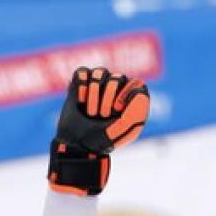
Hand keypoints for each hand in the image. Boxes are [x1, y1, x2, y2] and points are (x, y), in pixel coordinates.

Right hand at [48, 67, 149, 195]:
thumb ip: (134, 113)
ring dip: (93, 93)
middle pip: (117, 77)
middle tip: (101, 115)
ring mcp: (100, 83)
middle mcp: (118, 89)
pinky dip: (80, 86)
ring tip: (90, 112)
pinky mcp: (81, 82)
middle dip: (107, 97)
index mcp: (132, 101)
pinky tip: (80, 101)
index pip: (137, 84)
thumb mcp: (120, 131)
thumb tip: (140, 91)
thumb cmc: (101, 139)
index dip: (126, 95)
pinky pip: (83, 71)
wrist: (75, 144)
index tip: (117, 110)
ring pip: (100, 72)